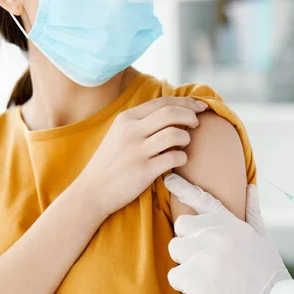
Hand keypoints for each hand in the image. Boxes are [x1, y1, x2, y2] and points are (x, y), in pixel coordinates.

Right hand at [74, 97, 207, 218]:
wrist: (92, 191)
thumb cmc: (111, 162)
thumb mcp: (120, 134)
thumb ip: (142, 122)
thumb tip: (175, 111)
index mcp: (126, 119)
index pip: (163, 102)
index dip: (186, 102)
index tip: (201, 106)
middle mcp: (131, 131)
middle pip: (171, 113)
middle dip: (191, 116)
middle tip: (197, 124)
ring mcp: (137, 151)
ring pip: (175, 134)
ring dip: (187, 138)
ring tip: (184, 144)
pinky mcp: (143, 171)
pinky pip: (174, 158)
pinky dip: (182, 157)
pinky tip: (178, 160)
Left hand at [165, 174, 290, 293]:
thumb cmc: (270, 273)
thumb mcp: (264, 238)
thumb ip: (253, 212)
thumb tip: (250, 188)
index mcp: (231, 223)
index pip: (203, 199)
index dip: (183, 188)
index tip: (169, 179)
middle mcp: (216, 234)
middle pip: (181, 226)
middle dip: (188, 240)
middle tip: (204, 257)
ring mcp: (205, 255)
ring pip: (174, 249)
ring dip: (185, 262)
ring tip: (206, 275)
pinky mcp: (196, 278)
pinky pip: (173, 275)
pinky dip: (184, 284)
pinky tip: (203, 290)